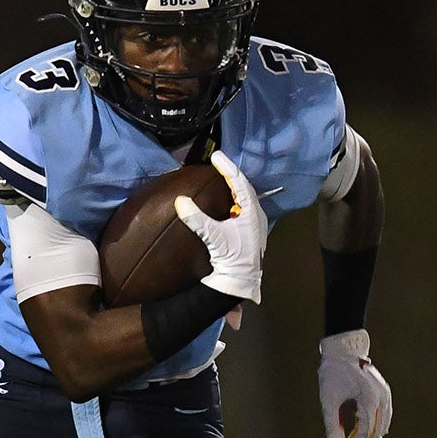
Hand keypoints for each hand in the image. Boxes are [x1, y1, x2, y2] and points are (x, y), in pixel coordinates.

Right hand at [175, 151, 267, 303]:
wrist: (240, 281)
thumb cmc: (232, 258)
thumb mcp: (214, 237)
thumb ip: (197, 218)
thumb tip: (180, 201)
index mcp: (251, 212)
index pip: (239, 183)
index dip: (227, 168)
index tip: (216, 156)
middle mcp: (256, 214)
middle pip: (244, 187)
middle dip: (231, 174)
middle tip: (218, 162)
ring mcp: (254, 222)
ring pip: (245, 196)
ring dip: (233, 185)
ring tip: (222, 175)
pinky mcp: (249, 229)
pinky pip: (242, 205)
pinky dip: (233, 197)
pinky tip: (226, 197)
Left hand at [318, 329, 391, 437]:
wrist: (344, 348)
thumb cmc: (333, 372)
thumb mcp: (328, 399)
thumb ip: (332, 424)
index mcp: (369, 400)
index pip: (364, 434)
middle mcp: (382, 399)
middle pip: (376, 434)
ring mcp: (385, 395)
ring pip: (382, 426)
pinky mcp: (383, 392)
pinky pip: (382, 417)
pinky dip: (373, 429)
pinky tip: (362, 437)